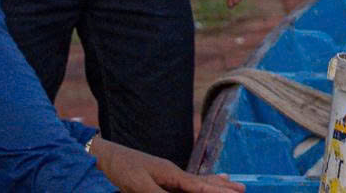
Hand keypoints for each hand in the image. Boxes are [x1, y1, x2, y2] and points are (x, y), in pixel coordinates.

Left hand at [92, 136, 244, 190]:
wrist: (103, 157)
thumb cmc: (119, 169)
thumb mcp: (138, 186)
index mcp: (170, 174)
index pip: (199, 187)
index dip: (217, 192)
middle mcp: (172, 173)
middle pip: (202, 181)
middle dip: (221, 187)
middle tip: (242, 189)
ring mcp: (165, 174)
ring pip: (195, 181)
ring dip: (213, 183)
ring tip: (230, 181)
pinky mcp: (156, 177)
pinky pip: (183, 183)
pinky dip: (197, 183)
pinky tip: (199, 183)